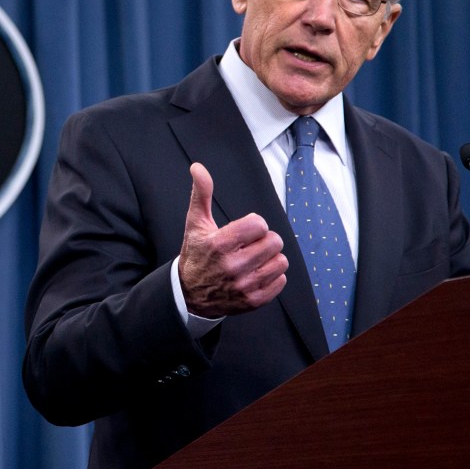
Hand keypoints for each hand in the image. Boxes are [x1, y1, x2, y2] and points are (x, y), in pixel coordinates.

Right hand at [177, 162, 287, 317]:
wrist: (189, 294)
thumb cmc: (196, 254)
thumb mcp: (195, 223)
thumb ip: (201, 194)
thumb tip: (198, 167)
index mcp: (220, 244)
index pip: (260, 225)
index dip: (254, 225)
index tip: (243, 231)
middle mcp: (233, 266)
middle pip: (274, 242)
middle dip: (264, 240)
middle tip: (250, 245)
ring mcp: (245, 285)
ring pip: (281, 261)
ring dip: (270, 258)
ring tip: (254, 259)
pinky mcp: (253, 300)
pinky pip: (280, 281)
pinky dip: (272, 276)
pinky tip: (256, 273)